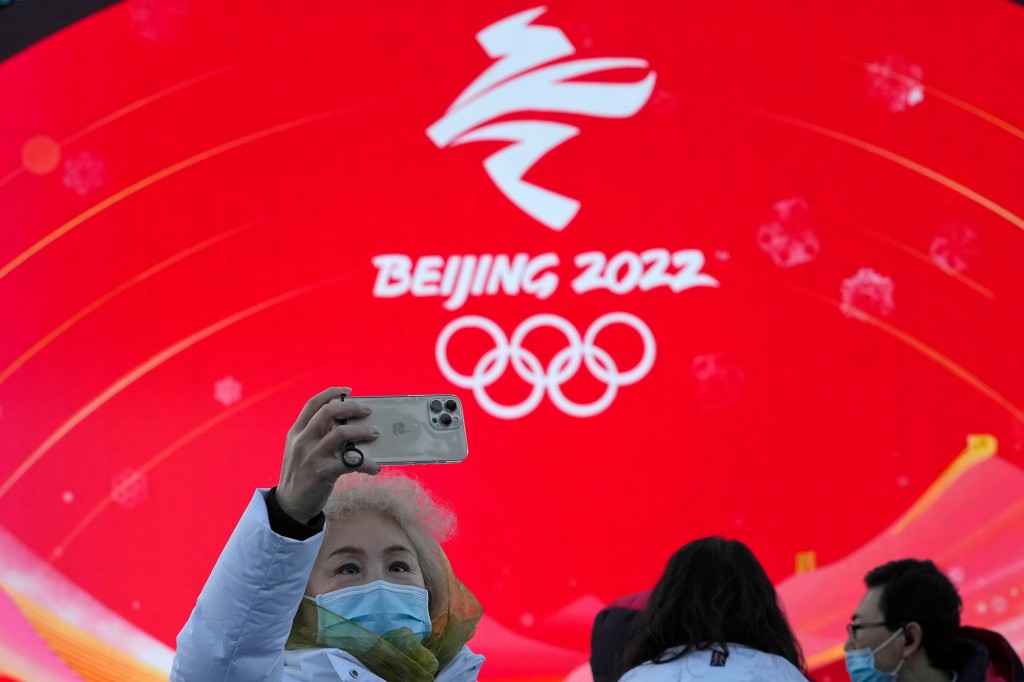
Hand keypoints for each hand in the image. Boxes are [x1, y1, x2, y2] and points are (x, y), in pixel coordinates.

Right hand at [277, 386, 380, 523]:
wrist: (290, 506)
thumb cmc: (300, 475)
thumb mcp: (300, 450)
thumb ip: (316, 435)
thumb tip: (346, 423)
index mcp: (296, 432)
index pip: (313, 404)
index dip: (331, 393)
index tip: (347, 391)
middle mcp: (302, 441)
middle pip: (328, 412)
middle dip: (351, 407)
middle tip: (367, 411)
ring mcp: (312, 456)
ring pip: (341, 433)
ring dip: (363, 431)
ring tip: (374, 434)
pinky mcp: (323, 472)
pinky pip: (351, 462)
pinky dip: (367, 464)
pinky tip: (374, 467)